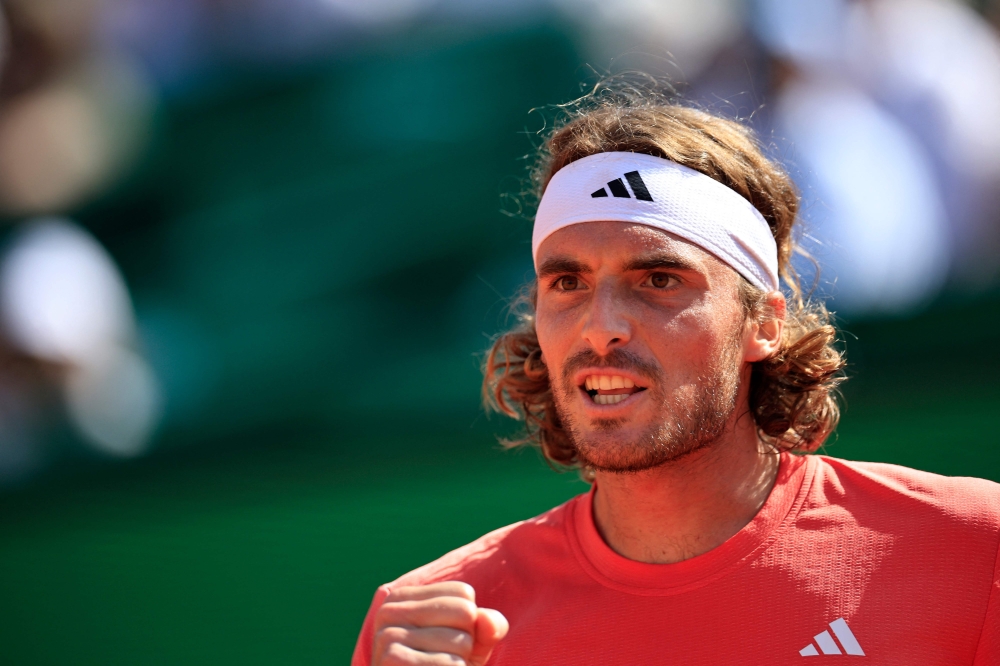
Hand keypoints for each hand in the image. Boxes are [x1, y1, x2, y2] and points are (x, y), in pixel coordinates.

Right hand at [372, 581, 508, 665]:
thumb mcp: (470, 644)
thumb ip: (487, 626)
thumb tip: (488, 620)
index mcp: (402, 597)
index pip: (463, 593)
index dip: (467, 622)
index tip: (445, 641)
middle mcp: (389, 611)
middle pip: (464, 612)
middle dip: (465, 642)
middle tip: (443, 659)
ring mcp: (387, 636)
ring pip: (461, 641)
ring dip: (459, 663)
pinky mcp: (391, 660)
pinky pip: (452, 664)